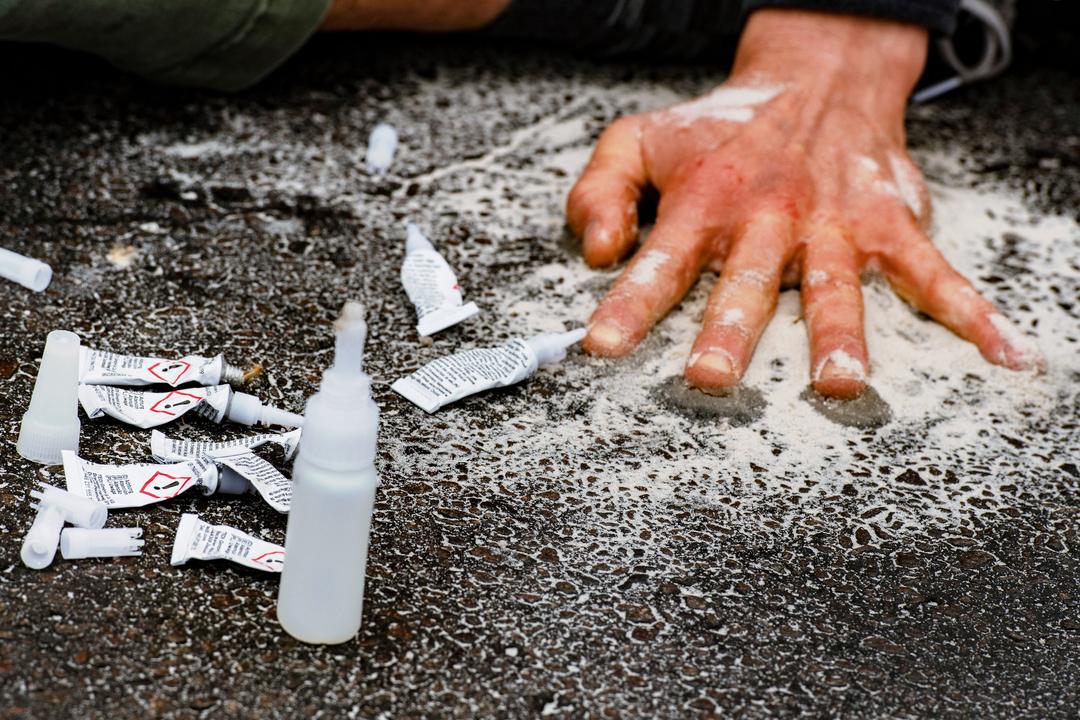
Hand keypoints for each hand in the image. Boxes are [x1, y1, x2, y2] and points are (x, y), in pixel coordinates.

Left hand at [568, 9, 1042, 398]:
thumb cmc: (719, 131)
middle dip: (729, 331)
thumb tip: (594, 253)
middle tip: (711, 376)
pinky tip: (1003, 353)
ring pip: (835, 287)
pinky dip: (971, 313)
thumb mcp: (639, 140)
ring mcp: (833, 224)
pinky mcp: (889, 225)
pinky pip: (934, 274)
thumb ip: (599, 191)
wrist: (813, 82)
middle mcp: (767, 218)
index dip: (628, 304)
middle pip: (745, 282)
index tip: (603, 347)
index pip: (659, 262)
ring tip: (840, 384)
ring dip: (838, 336)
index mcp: (702, 203)